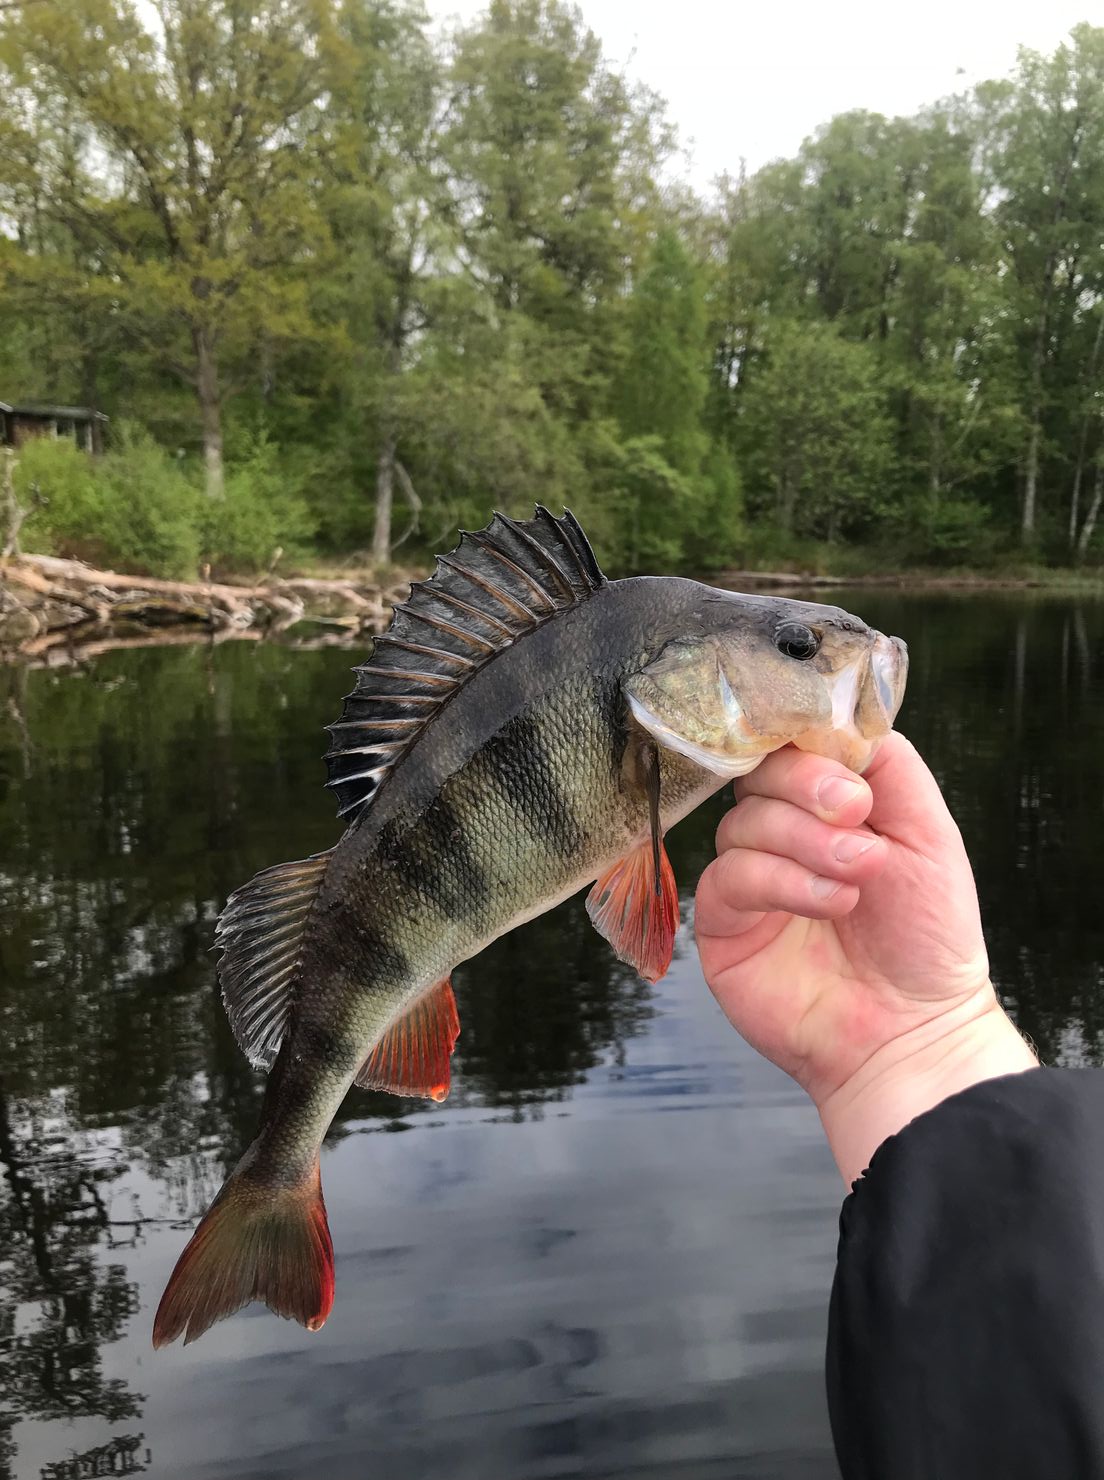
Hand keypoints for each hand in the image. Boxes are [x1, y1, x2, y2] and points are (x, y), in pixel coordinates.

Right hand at [694, 733, 1036, 1184]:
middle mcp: (781, 833)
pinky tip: (828, 903)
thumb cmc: (926, 939)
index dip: (810, 745)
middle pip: (759, 773)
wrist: (915, 1030)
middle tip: (856, 817)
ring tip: (859, 876)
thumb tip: (843, 718)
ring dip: (806, 842)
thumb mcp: (928, 833)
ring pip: (742, 822)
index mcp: (825, 804)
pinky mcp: (722, 923)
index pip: (792, 744)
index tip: (852, 774)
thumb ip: (890, 766)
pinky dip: (782, 882)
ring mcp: (749, 876)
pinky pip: (728, 877)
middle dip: (809, 787)